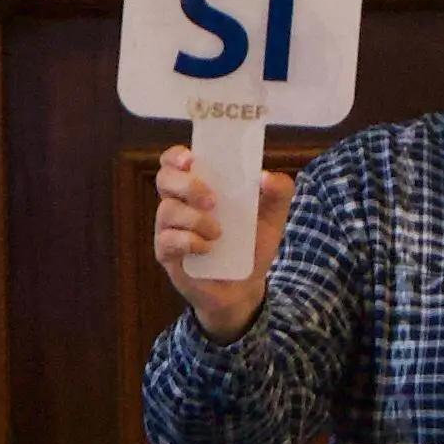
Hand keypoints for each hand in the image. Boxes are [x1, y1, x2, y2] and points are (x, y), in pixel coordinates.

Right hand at [152, 148, 295, 341]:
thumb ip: (278, 193)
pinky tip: (209, 249)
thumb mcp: (272, 218)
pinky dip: (190, 242)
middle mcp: (178, 203)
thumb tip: (266, 176)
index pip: (174, 162)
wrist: (243, 287)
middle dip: (188, 186)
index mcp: (198, 187)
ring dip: (196, 219)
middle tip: (213, 201)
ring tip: (219, 234)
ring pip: (167, 210)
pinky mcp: (166, 252)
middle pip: (164, 180)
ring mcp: (168, 228)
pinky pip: (168, 239)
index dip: (176, 156)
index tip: (190, 159)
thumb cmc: (251, 246)